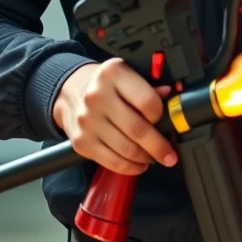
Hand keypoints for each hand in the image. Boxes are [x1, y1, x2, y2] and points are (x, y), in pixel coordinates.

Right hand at [52, 60, 177, 175]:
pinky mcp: (81, 141)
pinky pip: (113, 162)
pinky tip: (138, 164)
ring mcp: (87, 120)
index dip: (161, 116)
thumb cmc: (105, 85)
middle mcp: (97, 96)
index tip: (166, 122)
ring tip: (153, 157)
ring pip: (127, 150)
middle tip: (170, 155)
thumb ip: (148, 86)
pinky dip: (131, 168)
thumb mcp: (125, 75)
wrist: (70, 92)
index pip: (148, 102)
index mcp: (112, 73)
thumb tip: (172, 98)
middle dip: (159, 147)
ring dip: (146, 159)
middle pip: (138, 130)